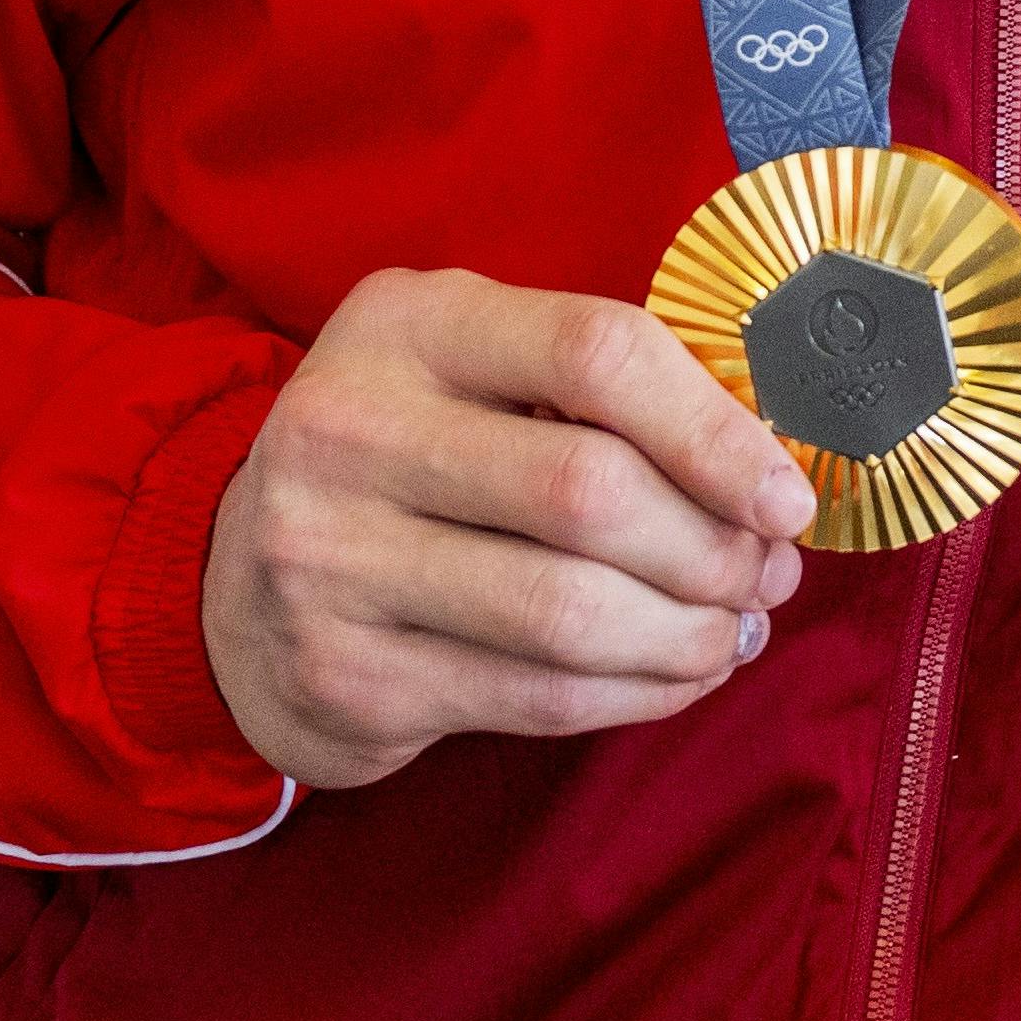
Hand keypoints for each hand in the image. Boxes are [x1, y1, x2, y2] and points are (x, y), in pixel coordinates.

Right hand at [203, 269, 813, 788]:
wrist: (232, 579)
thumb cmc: (410, 453)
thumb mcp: (475, 365)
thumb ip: (597, 384)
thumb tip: (768, 465)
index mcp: (409, 324)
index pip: (597, 353)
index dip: (716, 429)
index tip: (788, 493)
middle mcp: (352, 430)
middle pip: (590, 492)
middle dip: (714, 545)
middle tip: (771, 571)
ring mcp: (332, 560)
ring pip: (568, 611)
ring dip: (688, 632)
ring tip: (737, 630)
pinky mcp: (343, 675)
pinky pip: (533, 696)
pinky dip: (636, 693)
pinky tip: (679, 675)